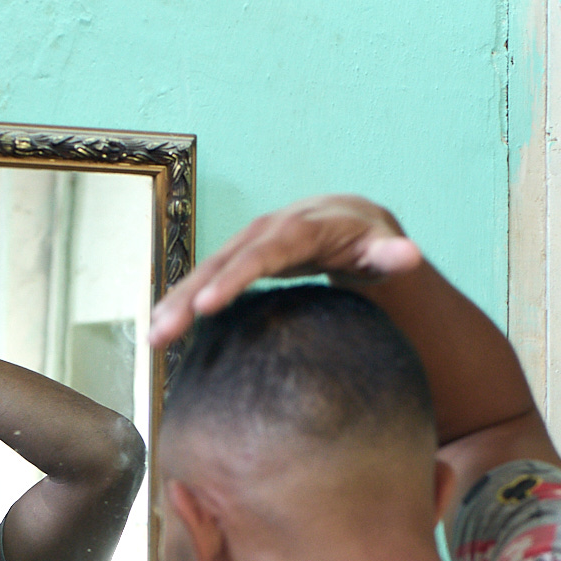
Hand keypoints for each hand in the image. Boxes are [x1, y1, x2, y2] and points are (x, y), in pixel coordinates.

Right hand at [148, 196, 422, 350]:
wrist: (352, 223)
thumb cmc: (369, 244)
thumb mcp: (383, 250)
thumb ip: (391, 255)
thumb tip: (408, 255)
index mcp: (303, 226)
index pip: (264, 251)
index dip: (233, 278)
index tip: (205, 308)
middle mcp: (268, 229)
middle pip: (223, 260)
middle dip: (189, 295)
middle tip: (164, 332)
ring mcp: (249, 241)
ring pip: (206, 268)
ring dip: (176, 301)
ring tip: (153, 338)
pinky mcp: (238, 256)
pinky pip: (205, 277)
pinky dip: (181, 301)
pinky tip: (161, 330)